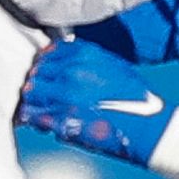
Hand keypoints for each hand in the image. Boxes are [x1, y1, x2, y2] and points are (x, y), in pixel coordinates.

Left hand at [17, 42, 178, 178]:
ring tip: (33, 107)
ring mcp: (65, 97)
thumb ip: (89, 59)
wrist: (147, 125)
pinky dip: (31, 118)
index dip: (45, 63)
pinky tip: (32, 120)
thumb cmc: (135, 98)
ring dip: (32, 100)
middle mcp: (71, 72)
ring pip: (31, 94)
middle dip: (36, 82)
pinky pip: (34, 117)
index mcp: (84, 56)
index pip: (50, 53)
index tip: (44, 71)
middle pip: (37, 73)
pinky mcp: (62, 121)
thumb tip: (68, 53)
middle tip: (36, 91)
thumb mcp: (115, 66)